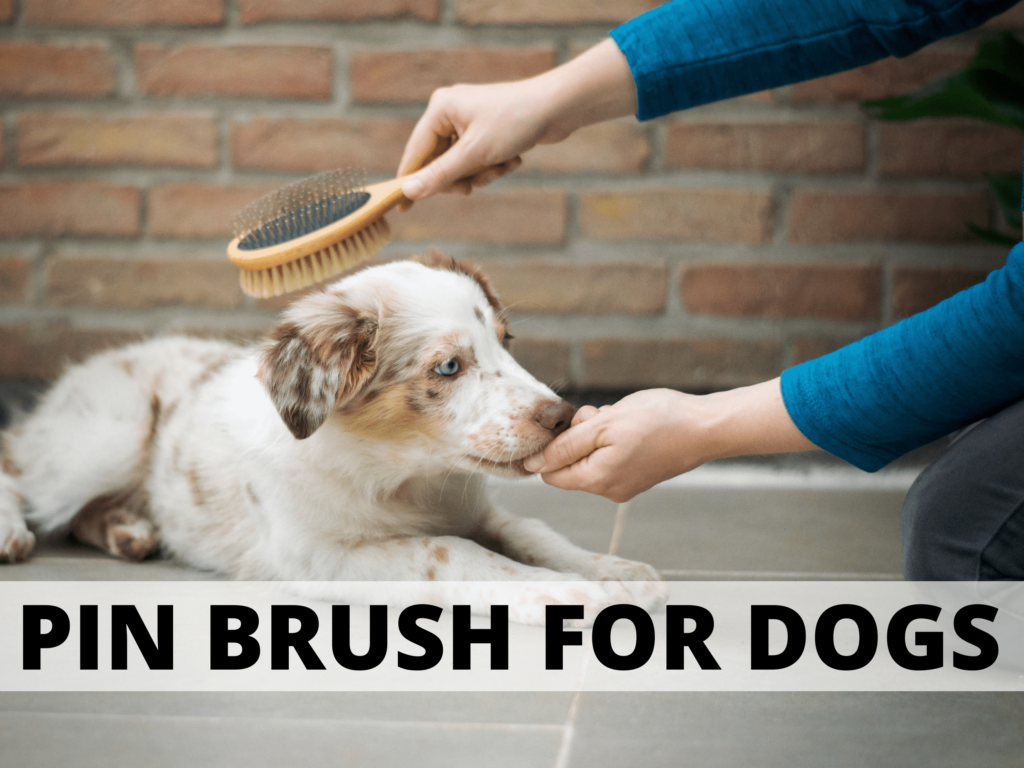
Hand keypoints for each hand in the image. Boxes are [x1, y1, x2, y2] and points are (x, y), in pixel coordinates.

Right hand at [396, 79, 564, 204]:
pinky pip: (479, 160)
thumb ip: (439, 175)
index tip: (402, 209)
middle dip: (462, 177)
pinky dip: (494, 166)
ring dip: (483, 173)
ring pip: (462, 165)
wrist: (558, 108)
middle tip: (472, 186)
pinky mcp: (487, 130)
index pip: (415, 152)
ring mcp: (469, 121)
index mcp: (440, 109)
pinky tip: (513, 159)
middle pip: (439, 162)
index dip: (410, 181)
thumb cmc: (514, 123)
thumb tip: (408, 191)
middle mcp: (450, 111)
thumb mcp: (474, 154)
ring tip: (503, 165)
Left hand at [523, 389, 705, 502]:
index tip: (575, 422)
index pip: (549, 472)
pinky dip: (613, 438)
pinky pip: (609, 457)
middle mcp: (608, 490)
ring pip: (590, 456)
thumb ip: (564, 446)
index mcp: (596, 480)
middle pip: (570, 463)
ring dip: (597, 433)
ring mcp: (624, 485)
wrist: (705, 427)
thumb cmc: (656, 421)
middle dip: (578, 435)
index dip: (553, 444)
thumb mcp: (603, 426)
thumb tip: (531, 465)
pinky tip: (632, 426)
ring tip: (620, 419)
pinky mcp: (637, 476)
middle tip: (602, 416)